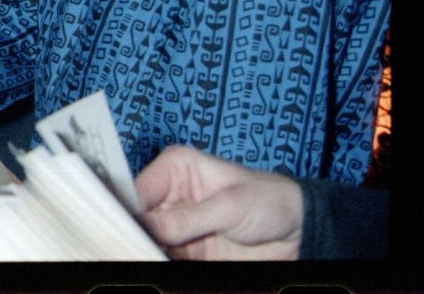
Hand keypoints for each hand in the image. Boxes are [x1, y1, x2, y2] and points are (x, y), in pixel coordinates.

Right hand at [135, 145, 302, 259]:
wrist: (298, 233)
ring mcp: (175, 224)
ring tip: (158, 255)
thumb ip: (186, 219)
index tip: (132, 231)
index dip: (130, 211)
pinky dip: (162, 260)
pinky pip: (164, 257)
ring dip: (150, 251)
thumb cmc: (269, 201)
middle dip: (138, 234)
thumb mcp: (228, 207)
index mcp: (174, 168)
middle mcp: (169, 195)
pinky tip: (165, 260)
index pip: (138, 190)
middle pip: (138, 217)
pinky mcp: (185, 249)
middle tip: (140, 249)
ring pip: (148, 240)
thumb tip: (146, 226)